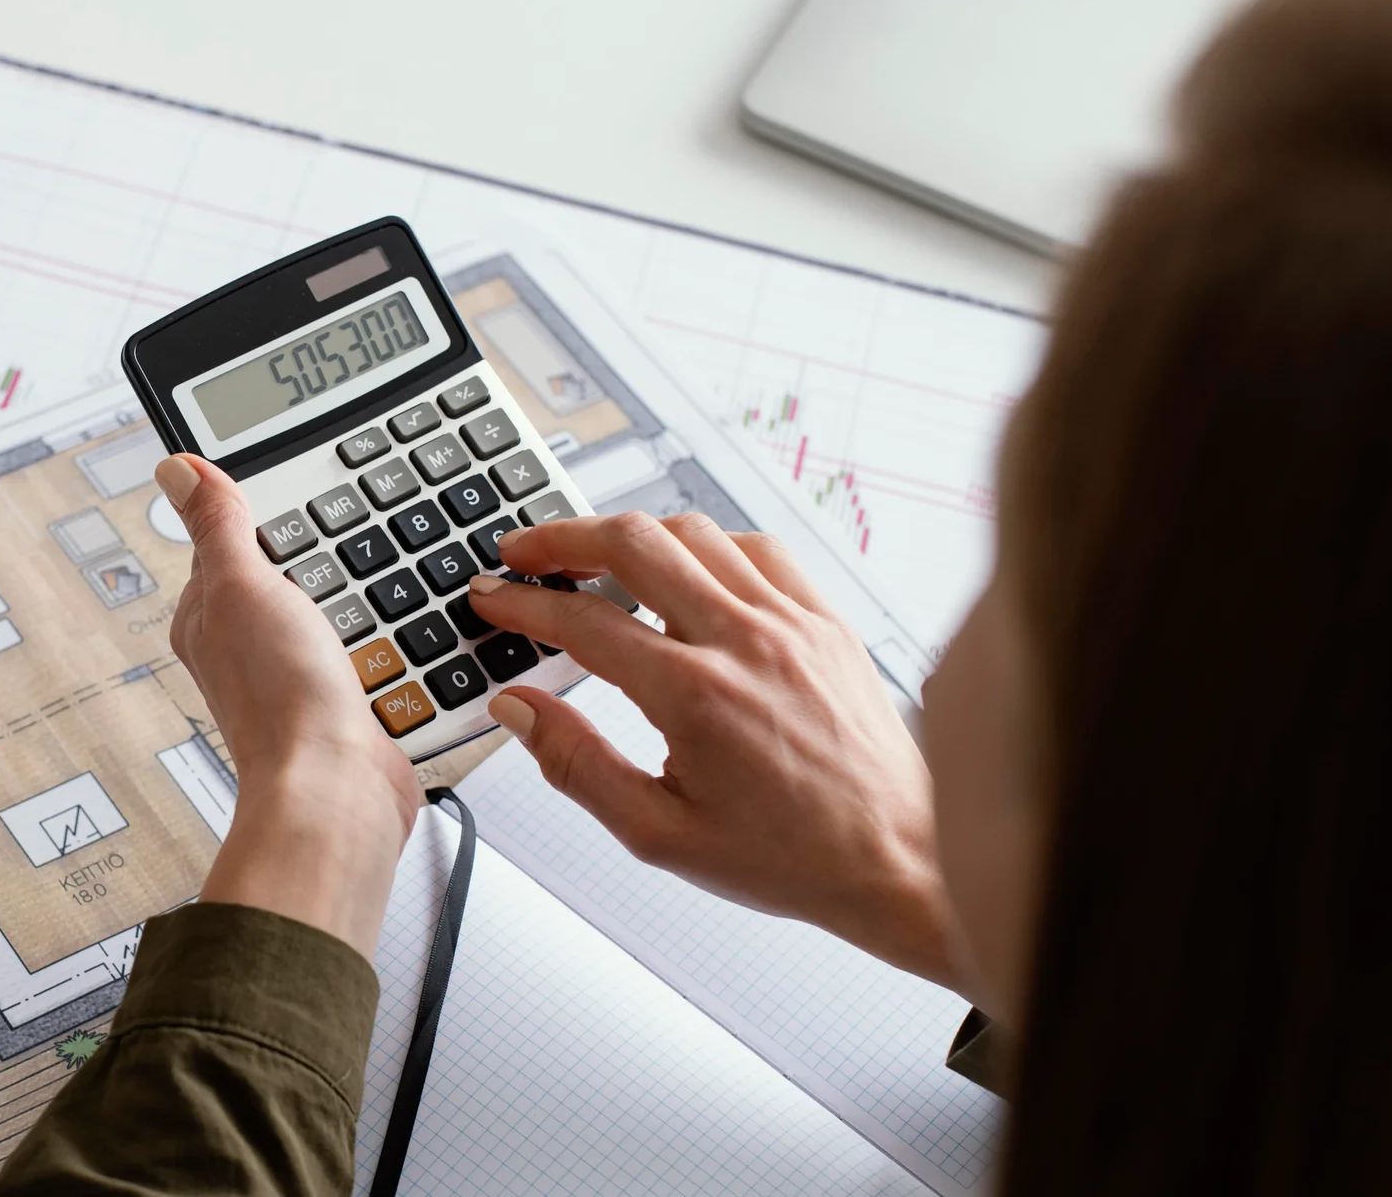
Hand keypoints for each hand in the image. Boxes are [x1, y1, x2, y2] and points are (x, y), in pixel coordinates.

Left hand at [157, 454, 419, 957]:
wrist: (337, 791)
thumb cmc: (280, 699)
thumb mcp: (242, 585)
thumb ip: (216, 526)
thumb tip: (175, 468)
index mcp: (209, 613)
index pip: (235, 539)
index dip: (273, 514)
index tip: (309, 503)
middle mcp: (247, 646)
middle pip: (295, 571)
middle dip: (332, 560)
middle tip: (350, 560)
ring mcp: (297, 675)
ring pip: (343, 610)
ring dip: (369, 602)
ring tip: (379, 601)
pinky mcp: (344, 702)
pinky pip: (378, 653)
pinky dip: (394, 645)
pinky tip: (403, 639)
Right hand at [469, 512, 978, 998]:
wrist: (899, 860)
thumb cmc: (792, 857)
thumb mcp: (657, 832)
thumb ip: (575, 764)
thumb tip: (518, 710)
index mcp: (695, 696)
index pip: (584, 622)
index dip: (524, 604)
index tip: (492, 597)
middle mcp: (745, 642)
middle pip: (634, 543)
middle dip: (564, 537)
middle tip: (526, 551)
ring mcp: (792, 622)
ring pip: (695, 532)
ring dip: (634, 533)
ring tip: (596, 555)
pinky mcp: (826, 621)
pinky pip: (758, 549)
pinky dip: (708, 544)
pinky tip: (686, 567)